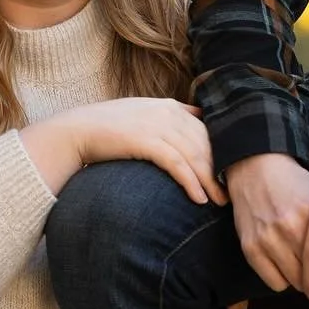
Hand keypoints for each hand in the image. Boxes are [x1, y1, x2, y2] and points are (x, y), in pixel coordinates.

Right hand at [46, 98, 226, 204]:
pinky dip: (191, 182)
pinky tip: (199, 199)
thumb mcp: (142, 115)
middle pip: (205, 143)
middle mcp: (168, 112)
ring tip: (219, 202)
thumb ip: (168, 117)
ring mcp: (157, 125)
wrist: (77, 131)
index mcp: (170, 106)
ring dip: (209, 181)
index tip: (229, 172)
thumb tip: (195, 121)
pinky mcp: (146, 140)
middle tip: (231, 192)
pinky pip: (177, 164)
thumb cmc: (108, 128)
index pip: (206, 130)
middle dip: (220, 169)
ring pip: (195, 155)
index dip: (220, 152)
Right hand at [224, 152, 308, 294]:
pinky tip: (287, 270)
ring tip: (306, 273)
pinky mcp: (251, 248)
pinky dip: (283, 281)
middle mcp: (290, 229)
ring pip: (296, 282)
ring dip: (304, 281)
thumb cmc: (292, 184)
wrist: (256, 168)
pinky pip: (275, 283)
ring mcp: (268, 240)